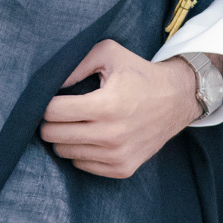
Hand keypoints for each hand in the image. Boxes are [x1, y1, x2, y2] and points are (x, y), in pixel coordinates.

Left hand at [40, 39, 205, 177]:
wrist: (176, 99)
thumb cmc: (138, 74)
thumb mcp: (109, 54)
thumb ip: (76, 63)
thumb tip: (48, 82)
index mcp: (107, 105)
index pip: (53, 112)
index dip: (46, 103)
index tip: (54, 98)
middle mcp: (112, 134)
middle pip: (53, 135)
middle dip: (50, 122)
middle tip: (61, 111)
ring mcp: (118, 155)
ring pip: (64, 152)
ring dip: (64, 137)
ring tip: (76, 122)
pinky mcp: (123, 169)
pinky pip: (81, 165)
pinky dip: (80, 151)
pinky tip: (92, 136)